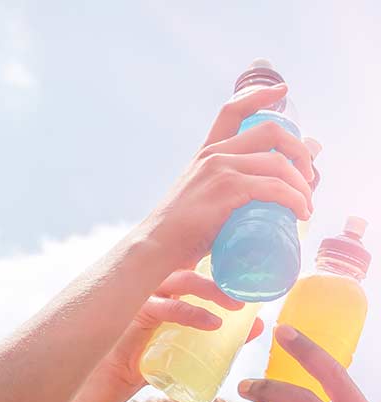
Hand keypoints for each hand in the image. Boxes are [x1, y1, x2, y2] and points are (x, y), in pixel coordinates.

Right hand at [101, 270, 262, 392]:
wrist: (115, 375)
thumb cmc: (154, 354)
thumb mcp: (196, 341)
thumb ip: (225, 333)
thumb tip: (260, 325)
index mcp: (172, 283)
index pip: (200, 261)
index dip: (224, 257)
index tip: (253, 263)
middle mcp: (159, 282)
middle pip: (195, 264)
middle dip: (224, 273)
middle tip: (250, 288)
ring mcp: (146, 294)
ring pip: (183, 280)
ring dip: (212, 290)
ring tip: (236, 306)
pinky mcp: (137, 312)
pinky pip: (168, 307)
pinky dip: (192, 314)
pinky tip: (212, 323)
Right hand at [142, 84, 315, 271]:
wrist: (154, 247)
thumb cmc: (177, 235)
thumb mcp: (198, 203)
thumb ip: (222, 196)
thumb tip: (254, 205)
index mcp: (206, 154)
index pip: (231, 111)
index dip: (260, 96)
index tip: (282, 91)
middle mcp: (214, 155)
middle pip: (271, 131)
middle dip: (299, 150)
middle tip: (309, 178)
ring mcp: (220, 170)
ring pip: (279, 162)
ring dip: (302, 184)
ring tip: (306, 206)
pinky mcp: (227, 189)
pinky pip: (274, 187)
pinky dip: (295, 199)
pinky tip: (301, 211)